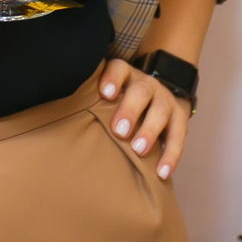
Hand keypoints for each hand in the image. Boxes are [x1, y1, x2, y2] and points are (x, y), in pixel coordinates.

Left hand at [98, 58, 191, 180]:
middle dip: (130, 110)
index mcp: (127, 75)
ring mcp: (165, 100)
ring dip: (150, 131)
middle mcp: (147, 85)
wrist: (156, 95)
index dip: (113, 79)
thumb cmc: (121, 100)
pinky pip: (178, 136)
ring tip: (139, 150)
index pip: (119, 69)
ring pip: (161, 111)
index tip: (105, 93)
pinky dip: (171, 155)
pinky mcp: (180, 117)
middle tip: (119, 131)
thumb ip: (91, 100)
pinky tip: (162, 172)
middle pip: (141, 92)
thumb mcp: (109, 93)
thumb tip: (61, 116)